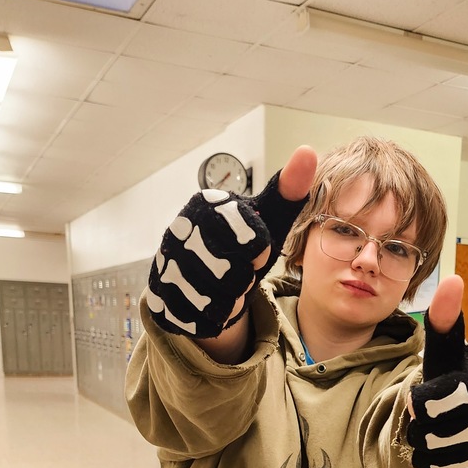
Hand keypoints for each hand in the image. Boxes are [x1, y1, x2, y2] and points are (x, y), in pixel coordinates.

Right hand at [146, 146, 316, 337]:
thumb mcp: (269, 218)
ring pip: (215, 296)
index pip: (249, 236)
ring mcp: (165, 263)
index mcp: (204, 205)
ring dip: (232, 297)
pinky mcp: (160, 297)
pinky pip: (200, 315)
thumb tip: (307, 152)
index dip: (258, 250)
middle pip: (231, 270)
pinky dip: (216, 314)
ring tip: (228, 286)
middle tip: (240, 271)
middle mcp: (178, 231)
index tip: (255, 250)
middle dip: (244, 276)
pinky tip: (215, 302)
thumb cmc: (241, 245)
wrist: (206, 279)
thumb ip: (288, 190)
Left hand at [407, 275, 467, 467]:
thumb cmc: (456, 380)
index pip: (436, 400)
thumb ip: (445, 322)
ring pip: (428, 451)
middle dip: (420, 421)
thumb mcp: (447, 352)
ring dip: (421, 440)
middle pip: (428, 428)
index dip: (423, 402)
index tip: (422, 399)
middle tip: (428, 412)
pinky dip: (426, 460)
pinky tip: (438, 448)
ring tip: (434, 428)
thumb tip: (452, 279)